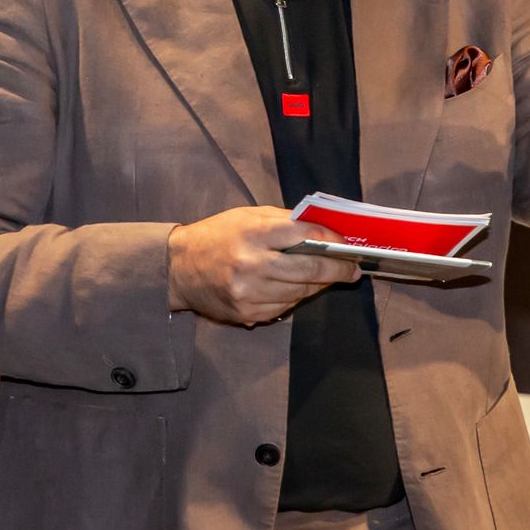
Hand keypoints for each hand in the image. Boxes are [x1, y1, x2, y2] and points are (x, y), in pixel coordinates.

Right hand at [168, 207, 360, 325]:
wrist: (177, 268)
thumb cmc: (216, 236)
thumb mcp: (246, 216)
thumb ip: (283, 222)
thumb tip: (322, 231)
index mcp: (252, 233)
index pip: (303, 235)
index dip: (330, 239)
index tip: (345, 243)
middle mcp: (251, 264)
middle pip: (309, 270)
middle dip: (337, 269)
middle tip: (352, 269)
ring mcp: (249, 293)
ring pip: (300, 292)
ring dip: (318, 285)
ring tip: (328, 276)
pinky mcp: (246, 313)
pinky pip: (284, 307)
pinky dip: (295, 297)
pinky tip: (296, 288)